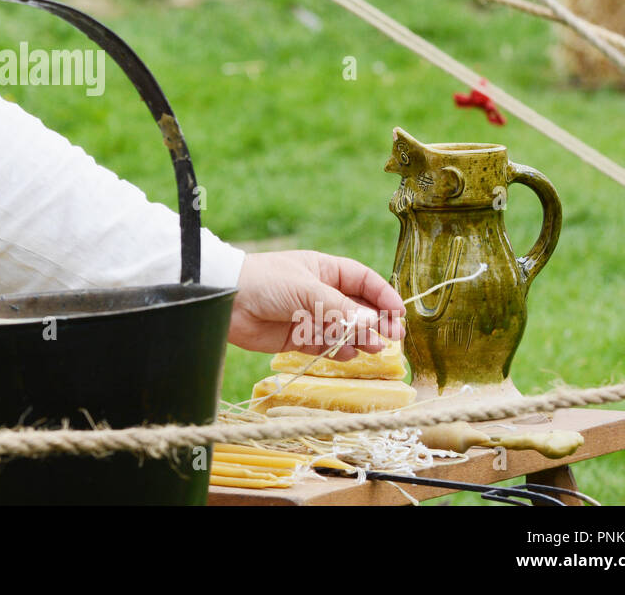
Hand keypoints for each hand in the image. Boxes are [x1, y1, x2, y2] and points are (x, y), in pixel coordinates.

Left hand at [226, 250, 405, 358]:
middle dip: (375, 322)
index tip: (399, 313)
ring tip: (373, 348)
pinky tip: (347, 353)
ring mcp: (309, 316)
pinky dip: (336, 350)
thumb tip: (374, 325)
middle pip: (358, 309)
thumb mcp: (307, 289)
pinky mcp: (296, 337)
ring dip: (359, 338)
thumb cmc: (265, 281)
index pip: (363, 281)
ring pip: (343, 329)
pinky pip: (324, 345)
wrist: (225, 300)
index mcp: (324, 271)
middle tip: (392, 337)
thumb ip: (340, 309)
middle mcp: (320, 293)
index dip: (383, 296)